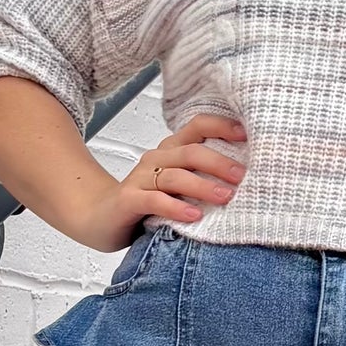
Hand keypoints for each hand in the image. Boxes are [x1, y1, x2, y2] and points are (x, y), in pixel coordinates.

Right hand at [0, 80, 247, 253]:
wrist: (97, 218)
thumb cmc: (147, 203)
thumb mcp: (177, 186)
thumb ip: (202, 178)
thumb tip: (247, 181)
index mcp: (170, 150)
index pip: (197, 127)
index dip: (222, 126)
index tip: (248, 136)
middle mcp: (156, 158)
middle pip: (190, 152)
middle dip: (219, 163)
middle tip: (243, 176)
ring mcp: (140, 178)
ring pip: (174, 176)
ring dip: (202, 185)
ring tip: (226, 197)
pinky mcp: (128, 201)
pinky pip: (154, 200)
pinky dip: (175, 207)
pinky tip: (194, 216)